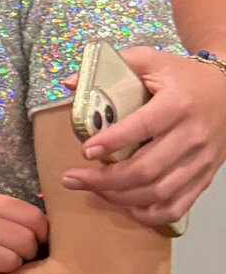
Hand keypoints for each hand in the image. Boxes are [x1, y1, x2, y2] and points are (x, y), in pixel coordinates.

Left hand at [61, 47, 225, 225]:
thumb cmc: (184, 77)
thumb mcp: (152, 60)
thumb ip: (114, 65)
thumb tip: (69, 83)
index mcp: (178, 104)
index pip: (143, 127)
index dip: (112, 142)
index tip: (85, 151)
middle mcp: (192, 136)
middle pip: (146, 169)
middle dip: (103, 179)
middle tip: (72, 178)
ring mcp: (201, 161)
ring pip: (158, 192)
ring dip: (119, 197)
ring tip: (90, 189)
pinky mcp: (204, 177)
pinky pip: (177, 206)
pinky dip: (148, 213)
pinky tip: (123, 205)